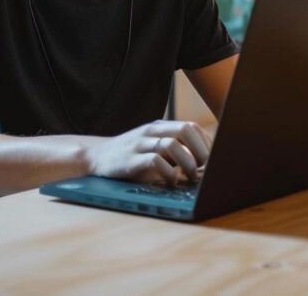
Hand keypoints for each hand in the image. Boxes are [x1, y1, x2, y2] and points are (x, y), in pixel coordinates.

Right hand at [83, 119, 212, 184]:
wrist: (94, 158)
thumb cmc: (132, 156)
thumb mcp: (153, 147)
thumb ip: (174, 150)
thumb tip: (205, 162)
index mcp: (160, 126)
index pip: (192, 127)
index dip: (205, 143)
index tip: (212, 159)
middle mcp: (152, 131)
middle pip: (186, 130)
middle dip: (201, 150)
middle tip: (206, 167)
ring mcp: (141, 144)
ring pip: (173, 145)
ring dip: (188, 163)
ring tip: (191, 176)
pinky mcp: (131, 160)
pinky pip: (156, 161)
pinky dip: (169, 173)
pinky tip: (171, 181)